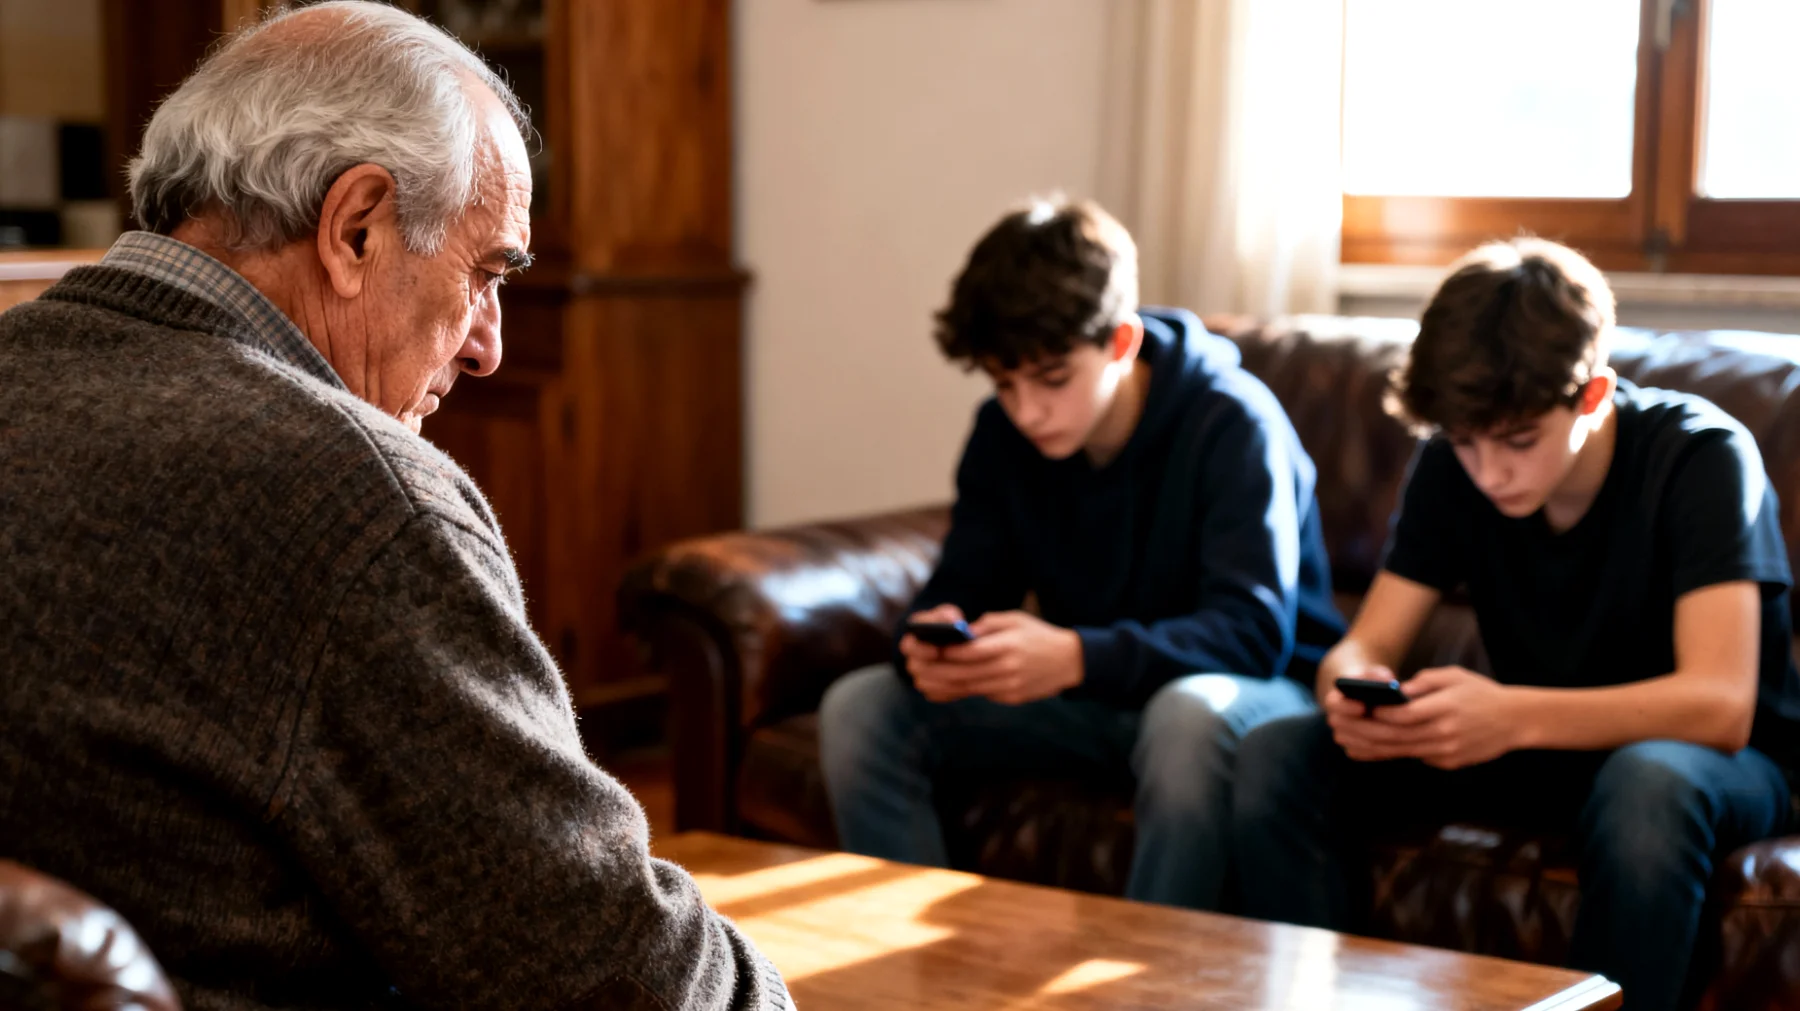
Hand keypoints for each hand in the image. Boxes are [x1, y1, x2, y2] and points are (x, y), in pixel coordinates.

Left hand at [907, 610, 1081, 704]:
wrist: (1070, 661)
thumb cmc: (1039, 635)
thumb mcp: (1015, 619)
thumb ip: (987, 625)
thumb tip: (960, 633)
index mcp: (1009, 646)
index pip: (972, 652)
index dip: (949, 652)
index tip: (930, 648)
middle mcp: (1009, 668)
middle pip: (965, 673)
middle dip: (939, 671)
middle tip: (918, 667)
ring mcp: (1011, 686)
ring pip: (970, 688)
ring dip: (944, 685)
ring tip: (924, 679)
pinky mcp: (1012, 698)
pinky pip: (981, 694)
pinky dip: (961, 691)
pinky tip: (943, 688)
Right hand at [1321, 664, 1399, 758]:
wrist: (1365, 697)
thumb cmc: (1371, 682)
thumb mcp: (1374, 673)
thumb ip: (1378, 674)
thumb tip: (1388, 681)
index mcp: (1334, 700)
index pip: (1334, 704)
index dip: (1347, 707)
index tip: (1363, 706)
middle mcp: (1335, 720)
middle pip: (1347, 728)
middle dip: (1370, 729)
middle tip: (1392, 729)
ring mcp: (1343, 737)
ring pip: (1357, 744)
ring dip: (1378, 742)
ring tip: (1401, 738)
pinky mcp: (1353, 749)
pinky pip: (1365, 754)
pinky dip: (1381, 751)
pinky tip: (1399, 746)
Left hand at [1327, 665, 1520, 768]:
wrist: (1515, 721)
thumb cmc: (1481, 693)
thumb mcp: (1454, 676)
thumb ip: (1424, 682)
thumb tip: (1397, 691)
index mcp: (1446, 709)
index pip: (1405, 715)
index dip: (1381, 713)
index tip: (1363, 707)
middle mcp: (1445, 733)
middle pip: (1398, 736)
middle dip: (1367, 732)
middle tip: (1345, 726)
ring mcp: (1448, 751)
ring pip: (1403, 751)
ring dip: (1374, 746)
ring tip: (1350, 740)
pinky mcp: (1449, 762)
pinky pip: (1417, 756)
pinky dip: (1395, 752)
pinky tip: (1373, 747)